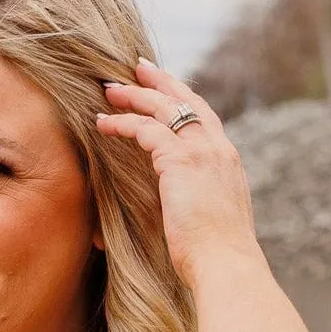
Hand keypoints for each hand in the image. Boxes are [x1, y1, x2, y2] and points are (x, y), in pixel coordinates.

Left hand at [96, 58, 261, 291]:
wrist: (226, 264)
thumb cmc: (217, 258)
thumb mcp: (214, 223)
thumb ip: (201, 206)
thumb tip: (184, 213)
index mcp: (228, 163)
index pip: (204, 119)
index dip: (184, 100)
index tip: (167, 88)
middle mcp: (218, 149)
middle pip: (187, 101)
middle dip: (160, 81)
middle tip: (137, 66)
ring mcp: (201, 152)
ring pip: (164, 109)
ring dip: (134, 96)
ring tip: (109, 90)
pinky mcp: (180, 162)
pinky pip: (145, 130)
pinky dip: (122, 123)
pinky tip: (103, 124)